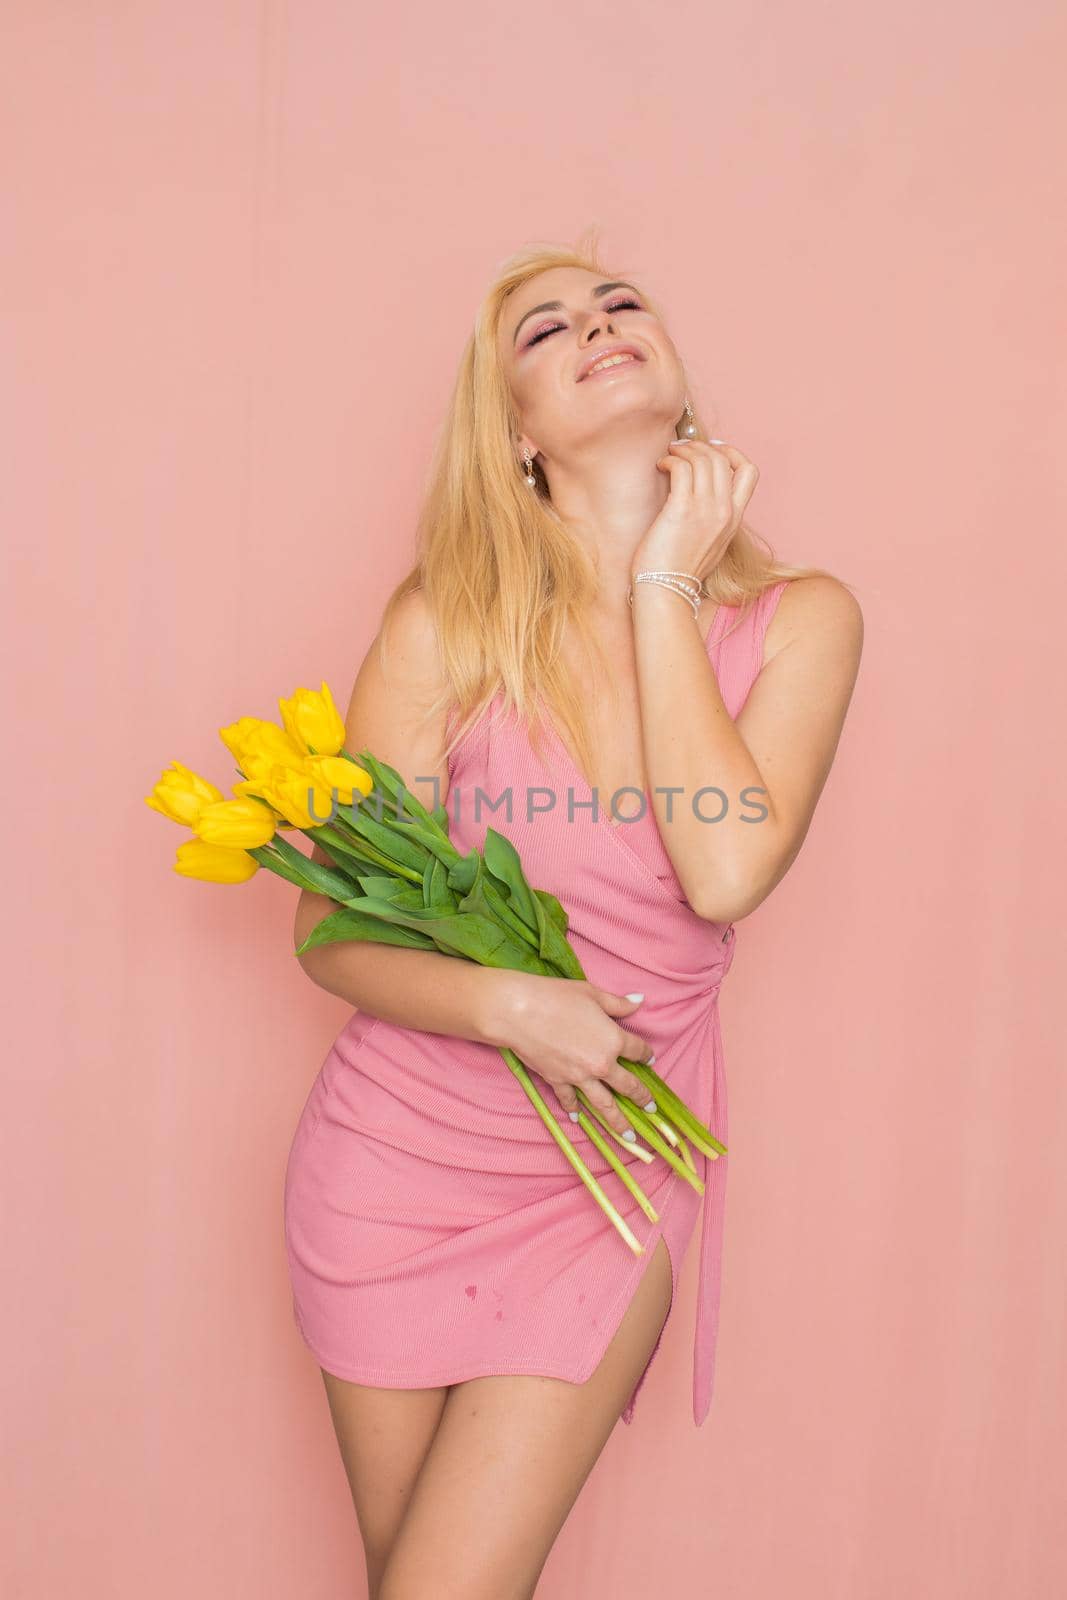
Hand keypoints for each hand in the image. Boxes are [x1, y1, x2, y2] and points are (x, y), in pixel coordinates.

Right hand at [484, 971, 654, 1137]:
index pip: (638, 1051)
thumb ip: (618, 1003)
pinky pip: (569, 1100)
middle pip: (628, 1085)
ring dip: (618, 1121)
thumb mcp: (592, 993)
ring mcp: (579, 1077)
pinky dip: (573, 1109)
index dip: (646, 1055)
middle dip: (642, 1098)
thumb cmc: (557, 997)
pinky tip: (578, 1118)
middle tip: (651, 1109)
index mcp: (614, 1040)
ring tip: (629, 1136)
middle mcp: (601, 1064)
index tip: (649, 1060)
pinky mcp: (558, 1081)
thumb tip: (639, 1001)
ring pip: (604, 1104)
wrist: (519, 1012)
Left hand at [631, 437, 758, 587]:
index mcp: (735, 519)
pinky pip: (682, 468)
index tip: (712, 448)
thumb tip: (694, 493)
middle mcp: (725, 511)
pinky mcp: (682, 510)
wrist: (667, 592)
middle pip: (723, 459)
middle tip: (681, 448)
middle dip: (700, 446)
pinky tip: (661, 466)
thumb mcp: (709, 544)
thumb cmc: (678, 571)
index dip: (732, 452)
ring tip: (669, 456)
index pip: (749, 472)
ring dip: (684, 450)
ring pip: (703, 459)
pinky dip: (671, 460)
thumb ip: (711, 519)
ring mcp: (706, 510)